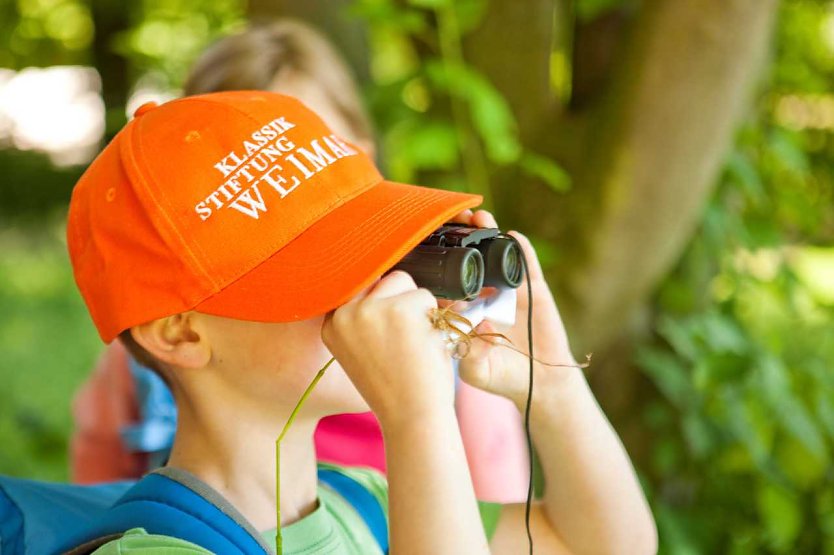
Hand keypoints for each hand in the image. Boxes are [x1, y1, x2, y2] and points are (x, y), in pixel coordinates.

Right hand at [321, 271, 454, 428]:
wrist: (411, 417)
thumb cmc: (395, 389)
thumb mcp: (361, 352)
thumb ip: (364, 321)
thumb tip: (387, 282)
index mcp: (332, 324)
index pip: (361, 288)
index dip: (384, 305)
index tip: (391, 332)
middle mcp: (345, 314)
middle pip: (384, 281)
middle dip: (402, 303)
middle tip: (406, 341)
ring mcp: (371, 309)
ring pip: (405, 284)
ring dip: (418, 309)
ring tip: (415, 345)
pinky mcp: (399, 309)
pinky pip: (426, 297)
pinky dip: (434, 319)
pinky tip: (424, 346)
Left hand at [453, 211, 579, 408]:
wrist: (540, 385)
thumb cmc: (501, 377)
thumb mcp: (476, 370)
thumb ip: (467, 353)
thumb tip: (466, 328)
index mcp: (463, 309)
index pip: (445, 278)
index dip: (436, 260)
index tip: (423, 242)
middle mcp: (484, 294)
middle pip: (469, 257)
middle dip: (459, 237)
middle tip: (450, 219)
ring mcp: (508, 289)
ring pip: (496, 254)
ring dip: (488, 233)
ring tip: (478, 217)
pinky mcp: (534, 291)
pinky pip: (528, 266)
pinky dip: (522, 250)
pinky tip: (513, 237)